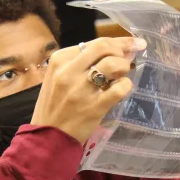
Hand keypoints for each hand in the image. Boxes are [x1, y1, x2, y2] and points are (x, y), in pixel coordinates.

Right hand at [31, 37, 147, 142]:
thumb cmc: (54, 106)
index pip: (95, 42)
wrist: (47, 137)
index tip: (132, 44)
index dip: (118, 42)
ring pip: (113, 64)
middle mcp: (69, 71)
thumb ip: (81, 64)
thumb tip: (115, 51)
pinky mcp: (93, 107)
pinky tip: (121, 90)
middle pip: (105, 47)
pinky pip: (119, 89)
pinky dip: (126, 86)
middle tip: (127, 60)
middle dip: (122, 50)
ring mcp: (81, 89)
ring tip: (121, 77)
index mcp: (59, 60)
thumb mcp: (57, 78)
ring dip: (124, 68)